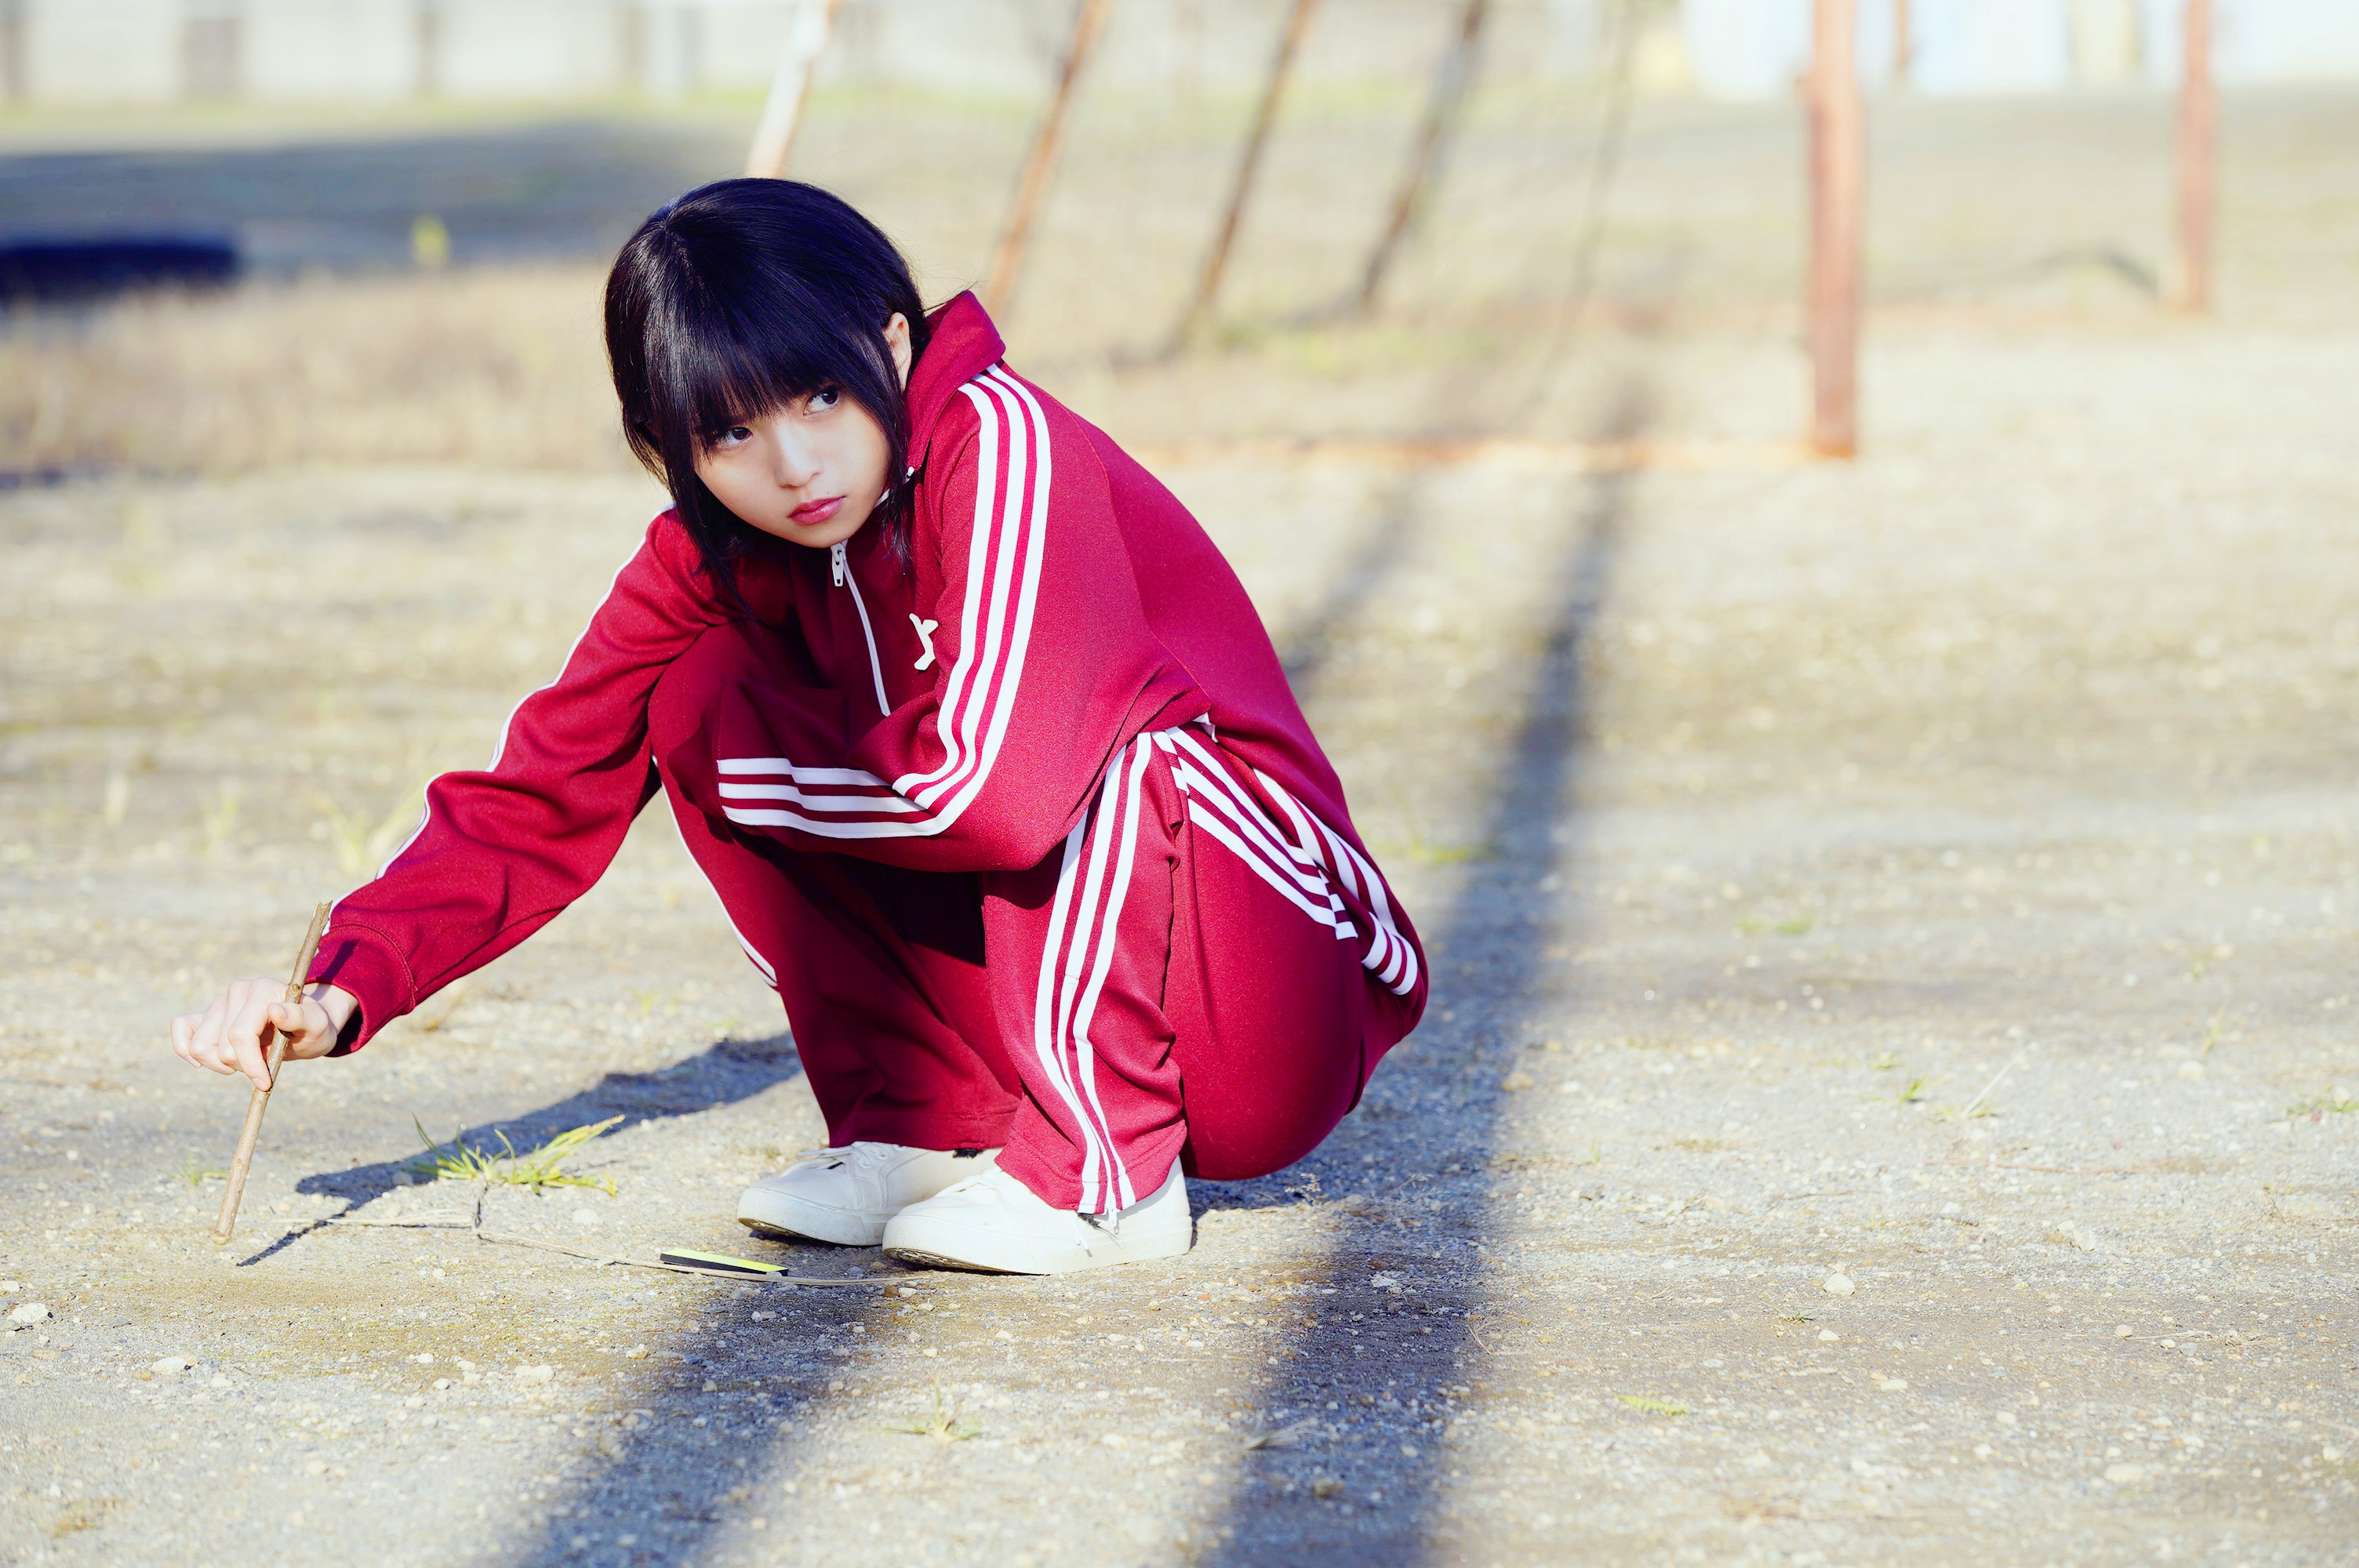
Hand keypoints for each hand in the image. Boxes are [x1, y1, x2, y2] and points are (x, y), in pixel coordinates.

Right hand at [171, 981, 357, 1091]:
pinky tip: (206, 1062)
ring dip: (221, 1065)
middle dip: (242, 1066)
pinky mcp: (205, 1014)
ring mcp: (218, 1002)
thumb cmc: (314, 1027)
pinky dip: (188, 1051)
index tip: (265, 1083)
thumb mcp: (319, 1025)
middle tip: (264, 1066)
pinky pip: (180, 1029)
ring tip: (246, 1060)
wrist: (306, 1025)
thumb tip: (274, 1011)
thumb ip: (302, 1017)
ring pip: (199, 1047)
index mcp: (262, 990)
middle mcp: (237, 991)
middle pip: (221, 1047)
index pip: (241, 1035)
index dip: (251, 1065)